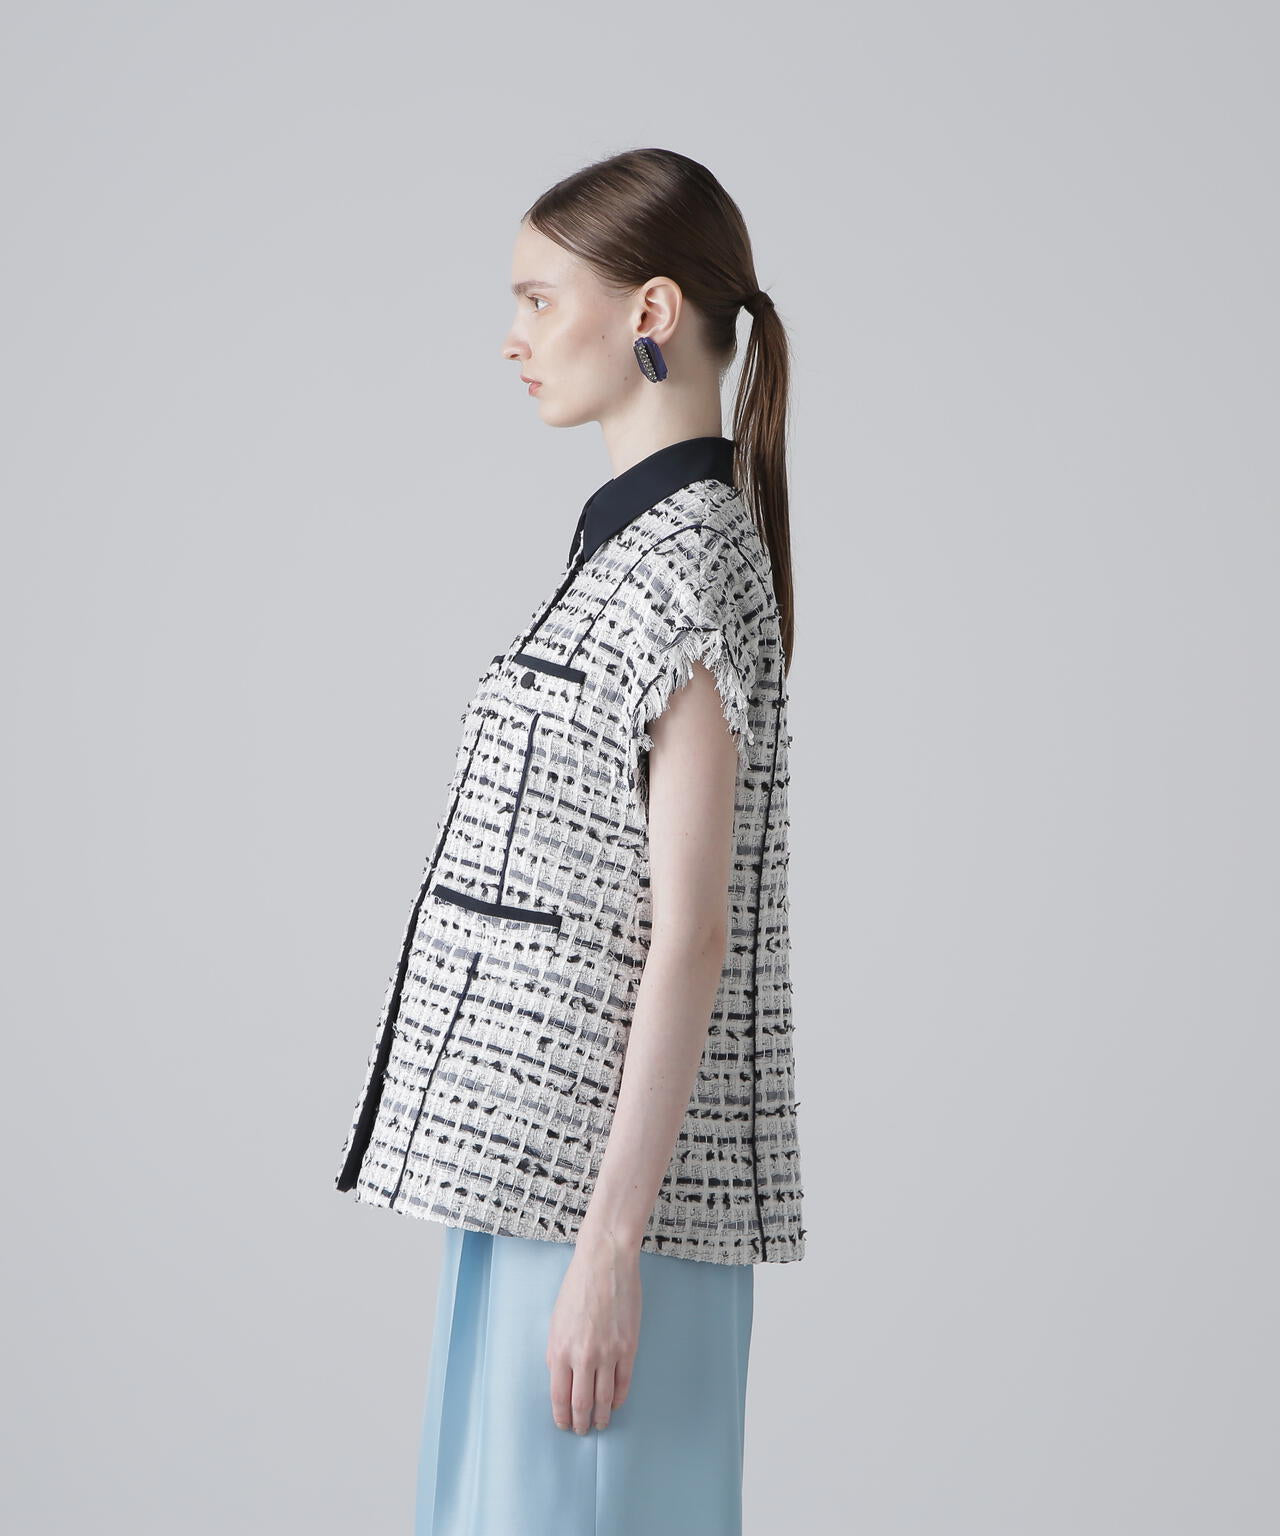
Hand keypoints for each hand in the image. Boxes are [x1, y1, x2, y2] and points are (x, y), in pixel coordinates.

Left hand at [546, 1229, 641, 1432]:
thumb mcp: (556, 1320)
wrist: (604, 1261)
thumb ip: (558, 1351)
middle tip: (582, 1430)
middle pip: (581, 1403)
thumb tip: (563, 1377)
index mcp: (559, 1349)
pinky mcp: (628, 1347)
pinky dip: (618, 1397)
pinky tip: (615, 1404)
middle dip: (581, 1422)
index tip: (564, 1425)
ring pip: (603, 1398)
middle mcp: (582, 1356)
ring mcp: (607, 1353)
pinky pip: (623, 1382)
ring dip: (601, 1415)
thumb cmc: (577, 1286)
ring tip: (600, 1424)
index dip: (562, 1416)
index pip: (559, 1396)